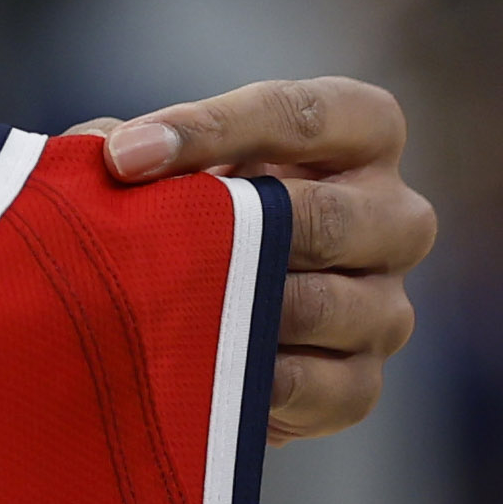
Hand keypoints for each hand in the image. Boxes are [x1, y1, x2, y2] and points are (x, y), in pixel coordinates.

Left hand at [98, 78, 431, 441]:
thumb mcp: (161, 162)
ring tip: (171, 312)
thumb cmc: (186, 209)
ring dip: (243, 312)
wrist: (196, 313)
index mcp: (359, 134)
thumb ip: (132, 148)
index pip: (309, 115)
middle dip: (237, 231)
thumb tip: (106, 156)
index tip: (124, 158)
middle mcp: (395, 215)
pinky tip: (206, 374)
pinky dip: (263, 383)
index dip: (214, 129)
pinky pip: (331, 388)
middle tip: (158, 247)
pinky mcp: (364, 381)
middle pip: (334, 218)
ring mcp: (387, 304)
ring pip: (332, 307)